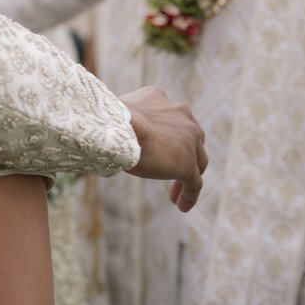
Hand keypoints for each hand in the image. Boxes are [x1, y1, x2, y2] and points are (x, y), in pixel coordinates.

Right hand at [120, 86, 207, 211]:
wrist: (115, 125)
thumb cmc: (107, 120)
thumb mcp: (117, 115)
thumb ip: (126, 120)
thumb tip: (108, 133)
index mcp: (161, 98)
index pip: (171, 119)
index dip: (167, 136)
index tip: (158, 150)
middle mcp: (181, 114)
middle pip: (190, 139)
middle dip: (182, 154)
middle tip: (169, 170)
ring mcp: (189, 140)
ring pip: (196, 162)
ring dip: (187, 177)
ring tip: (174, 195)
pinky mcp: (187, 163)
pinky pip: (194, 184)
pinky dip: (189, 196)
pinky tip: (181, 206)